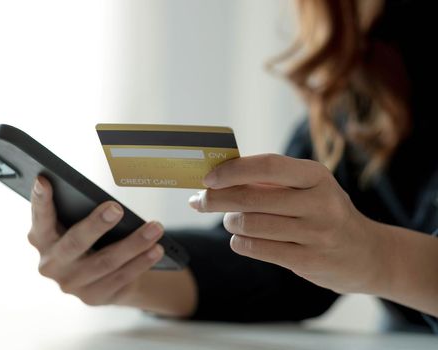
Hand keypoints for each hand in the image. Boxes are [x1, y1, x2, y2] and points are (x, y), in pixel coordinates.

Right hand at [27, 176, 164, 306]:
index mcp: (41, 238)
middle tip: (117, 208)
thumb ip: (77, 213)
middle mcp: (51, 264)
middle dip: (97, 225)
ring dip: (133, 244)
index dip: (40, 200)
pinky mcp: (92, 297)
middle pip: (75, 243)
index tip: (44, 179)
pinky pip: (120, 277)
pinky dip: (140, 262)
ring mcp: (70, 284)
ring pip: (105, 262)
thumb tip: (106, 204)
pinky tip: (156, 249)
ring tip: (154, 228)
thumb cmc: (87, 238)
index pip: (40, 217)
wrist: (100, 276)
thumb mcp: (76, 224)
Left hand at [188, 154, 388, 294]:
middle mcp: (320, 203)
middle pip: (252, 198)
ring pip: (250, 225)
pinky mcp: (309, 261)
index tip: (207, 177)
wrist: (366, 253)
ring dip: (230, 222)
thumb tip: (216, 178)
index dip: (233, 170)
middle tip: (200, 201)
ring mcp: (317, 234)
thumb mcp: (307, 188)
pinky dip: (240, 242)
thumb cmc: (323, 212)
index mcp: (316, 176)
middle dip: (217, 199)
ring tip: (231, 220)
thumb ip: (268, 181)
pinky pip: (257, 248)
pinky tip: (241, 238)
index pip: (268, 166)